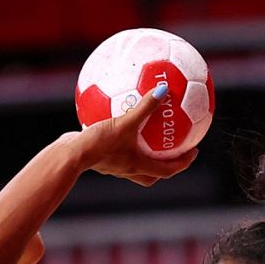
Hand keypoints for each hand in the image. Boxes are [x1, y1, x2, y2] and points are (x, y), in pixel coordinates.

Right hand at [78, 85, 198, 186]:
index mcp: (140, 166)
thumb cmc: (100, 143)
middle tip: (175, 152)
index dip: (184, 162)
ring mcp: (115, 167)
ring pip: (136, 166)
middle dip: (166, 165)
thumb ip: (145, 107)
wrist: (71, 155)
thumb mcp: (125, 122)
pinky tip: (118, 124)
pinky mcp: (101, 159)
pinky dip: (123, 142)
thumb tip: (163, 89)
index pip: (169, 170)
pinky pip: (117, 152)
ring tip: (148, 140)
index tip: (193, 152)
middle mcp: (129, 170)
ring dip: (145, 156)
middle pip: (154, 174)